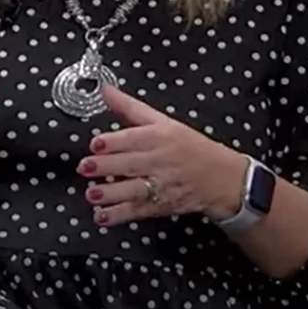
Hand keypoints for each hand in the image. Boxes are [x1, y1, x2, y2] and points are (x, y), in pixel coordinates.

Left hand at [78, 85, 246, 226]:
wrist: (222, 177)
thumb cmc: (190, 146)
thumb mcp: (163, 121)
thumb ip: (130, 107)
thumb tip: (105, 91)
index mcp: (160, 136)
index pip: (134, 138)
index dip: (113, 141)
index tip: (95, 143)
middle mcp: (160, 160)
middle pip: (130, 163)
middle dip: (106, 166)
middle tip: (85, 167)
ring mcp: (162, 185)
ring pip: (134, 190)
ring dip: (111, 193)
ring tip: (91, 194)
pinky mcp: (162, 205)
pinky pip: (139, 211)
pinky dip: (120, 215)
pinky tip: (102, 217)